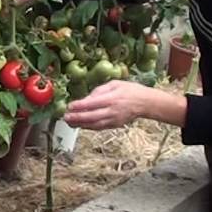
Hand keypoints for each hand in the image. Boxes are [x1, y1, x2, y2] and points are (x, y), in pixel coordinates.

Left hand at [65, 80, 183, 129]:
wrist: (146, 103)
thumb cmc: (130, 90)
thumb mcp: (114, 84)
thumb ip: (99, 90)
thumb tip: (86, 98)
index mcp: (112, 98)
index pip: (92, 103)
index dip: (80, 106)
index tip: (70, 106)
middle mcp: (112, 111)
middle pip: (92, 117)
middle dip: (77, 118)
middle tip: (65, 117)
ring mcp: (114, 120)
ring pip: (94, 125)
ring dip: (80, 125)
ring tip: (69, 123)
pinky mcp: (115, 125)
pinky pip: (99, 128)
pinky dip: (89, 127)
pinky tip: (80, 125)